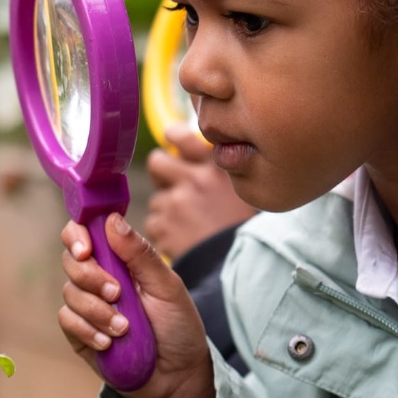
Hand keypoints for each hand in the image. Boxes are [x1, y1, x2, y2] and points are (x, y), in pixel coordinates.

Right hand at [59, 213, 214, 397]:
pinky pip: (67, 321)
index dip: (78, 235)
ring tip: (125, 328)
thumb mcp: (168, 287)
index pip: (87, 233)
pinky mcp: (79, 332)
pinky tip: (109, 343)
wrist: (176, 375)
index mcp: (121, 259)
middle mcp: (100, 278)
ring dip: (97, 311)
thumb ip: (140, 254)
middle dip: (91, 277)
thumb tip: (112, 220)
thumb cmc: (177, 326)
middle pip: (71, 261)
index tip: (86, 249)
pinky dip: (88, 330)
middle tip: (118, 294)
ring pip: (70, 293)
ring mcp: (87, 305)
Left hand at [145, 126, 255, 261]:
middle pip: (157, 162)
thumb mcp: (241, 187)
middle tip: (172, 185)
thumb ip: (214, 169)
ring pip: (156, 199)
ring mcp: (176, 202)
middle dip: (160, 173)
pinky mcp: (164, 225)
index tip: (170, 141)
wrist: (239, 261)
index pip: (180, 136)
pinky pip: (154, 223)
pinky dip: (164, 231)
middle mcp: (193, 179)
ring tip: (189, 223)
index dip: (172, 137)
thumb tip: (190, 155)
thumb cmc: (243, 226)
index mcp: (214, 165)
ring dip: (166, 210)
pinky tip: (183, 238)